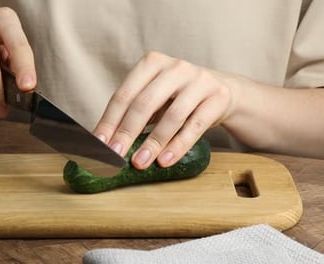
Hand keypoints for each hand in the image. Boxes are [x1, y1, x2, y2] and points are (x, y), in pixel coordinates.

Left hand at [94, 51, 242, 168]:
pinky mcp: (217, 98)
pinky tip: (165, 160)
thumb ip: (133, 113)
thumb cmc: (178, 97)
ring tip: (140, 163)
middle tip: (115, 156)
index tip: (100, 144)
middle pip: (145, 103)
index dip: (110, 121)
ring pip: (172, 116)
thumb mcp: (155, 97)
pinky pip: (195, 125)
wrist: (223, 91)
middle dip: (127, 132)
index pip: (125, 94)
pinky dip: (178, 145)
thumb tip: (106, 143)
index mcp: (152, 63)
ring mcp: (199, 80)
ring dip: (153, 143)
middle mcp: (176, 67)